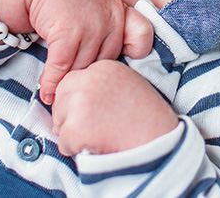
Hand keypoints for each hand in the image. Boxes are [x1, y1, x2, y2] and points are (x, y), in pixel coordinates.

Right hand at [17, 0, 137, 103]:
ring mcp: (91, 24)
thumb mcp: (97, 8)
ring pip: (83, 67)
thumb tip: (113, 72)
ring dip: (67, 84)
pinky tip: (46, 92)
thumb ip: (110, 30)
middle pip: (105, 62)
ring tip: (59, 96)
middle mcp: (111, 17)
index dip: (123, 60)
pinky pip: (62, 67)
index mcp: (120, 12)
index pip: (138, 45)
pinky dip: (52, 83)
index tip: (106, 74)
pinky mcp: (68, 31)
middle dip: (88, 77)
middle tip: (75, 91)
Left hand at [52, 61, 178, 155]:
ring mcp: (82, 102)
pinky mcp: (77, 126)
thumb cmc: (148, 122)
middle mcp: (91, 79)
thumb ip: (103, 86)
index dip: (78, 100)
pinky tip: (97, 148)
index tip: (92, 113)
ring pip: (59, 120)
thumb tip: (76, 97)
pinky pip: (63, 142)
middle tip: (90, 129)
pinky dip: (75, 151)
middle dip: (68, 115)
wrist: (160, 146)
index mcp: (105, 68)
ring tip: (99, 138)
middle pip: (62, 95)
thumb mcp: (129, 88)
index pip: (74, 79)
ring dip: (72, 134)